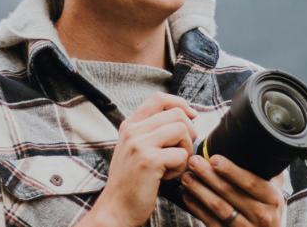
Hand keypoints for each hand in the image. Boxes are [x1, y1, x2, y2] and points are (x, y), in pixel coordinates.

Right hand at [78, 92, 196, 226]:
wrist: (115, 208)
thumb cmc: (130, 181)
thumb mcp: (134, 148)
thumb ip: (151, 131)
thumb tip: (183, 116)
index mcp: (130, 125)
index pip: (159, 98)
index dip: (180, 103)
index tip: (191, 116)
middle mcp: (133, 130)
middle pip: (177, 113)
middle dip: (189, 132)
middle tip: (182, 150)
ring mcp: (140, 144)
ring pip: (182, 130)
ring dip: (186, 149)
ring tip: (174, 164)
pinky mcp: (149, 161)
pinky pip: (181, 154)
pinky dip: (180, 167)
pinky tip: (167, 176)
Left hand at [181, 155, 284, 226]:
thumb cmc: (269, 212)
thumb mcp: (275, 191)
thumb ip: (269, 171)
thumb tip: (259, 143)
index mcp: (272, 199)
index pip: (251, 182)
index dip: (231, 170)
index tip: (214, 158)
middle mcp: (261, 215)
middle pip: (230, 192)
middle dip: (208, 175)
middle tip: (193, 161)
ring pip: (218, 207)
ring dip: (200, 190)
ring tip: (187, 176)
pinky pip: (211, 222)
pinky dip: (197, 208)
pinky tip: (188, 196)